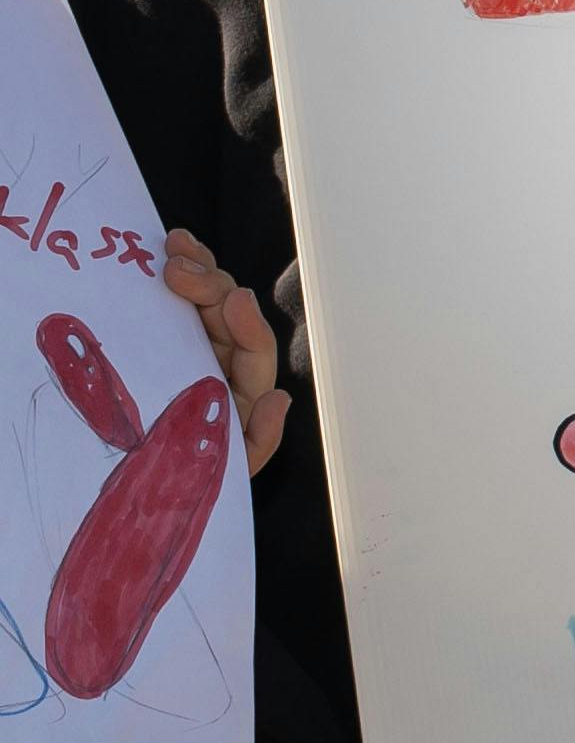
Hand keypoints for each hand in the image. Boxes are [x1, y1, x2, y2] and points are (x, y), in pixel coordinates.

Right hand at [155, 229, 286, 474]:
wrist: (127, 497)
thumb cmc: (176, 487)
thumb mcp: (222, 471)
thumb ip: (254, 440)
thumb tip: (280, 398)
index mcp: (239, 395)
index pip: (252, 351)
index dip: (247, 323)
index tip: (233, 299)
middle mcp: (219, 369)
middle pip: (226, 316)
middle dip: (210, 285)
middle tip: (178, 265)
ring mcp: (188, 353)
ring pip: (200, 304)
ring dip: (194, 270)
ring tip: (176, 244)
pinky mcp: (156, 346)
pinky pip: (169, 306)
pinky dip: (173, 279)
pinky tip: (166, 250)